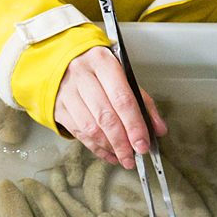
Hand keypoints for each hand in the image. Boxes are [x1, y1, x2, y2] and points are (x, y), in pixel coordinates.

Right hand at [54, 46, 167, 168]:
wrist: (63, 61)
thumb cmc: (98, 69)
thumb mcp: (122, 75)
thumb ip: (142, 101)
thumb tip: (157, 128)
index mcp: (102, 62)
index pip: (122, 99)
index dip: (134, 125)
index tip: (143, 143)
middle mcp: (81, 75)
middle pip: (105, 116)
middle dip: (122, 142)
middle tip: (133, 156)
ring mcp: (67, 92)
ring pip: (90, 128)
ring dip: (109, 147)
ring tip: (122, 156)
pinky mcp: (58, 107)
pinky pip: (79, 133)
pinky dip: (96, 148)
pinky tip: (109, 153)